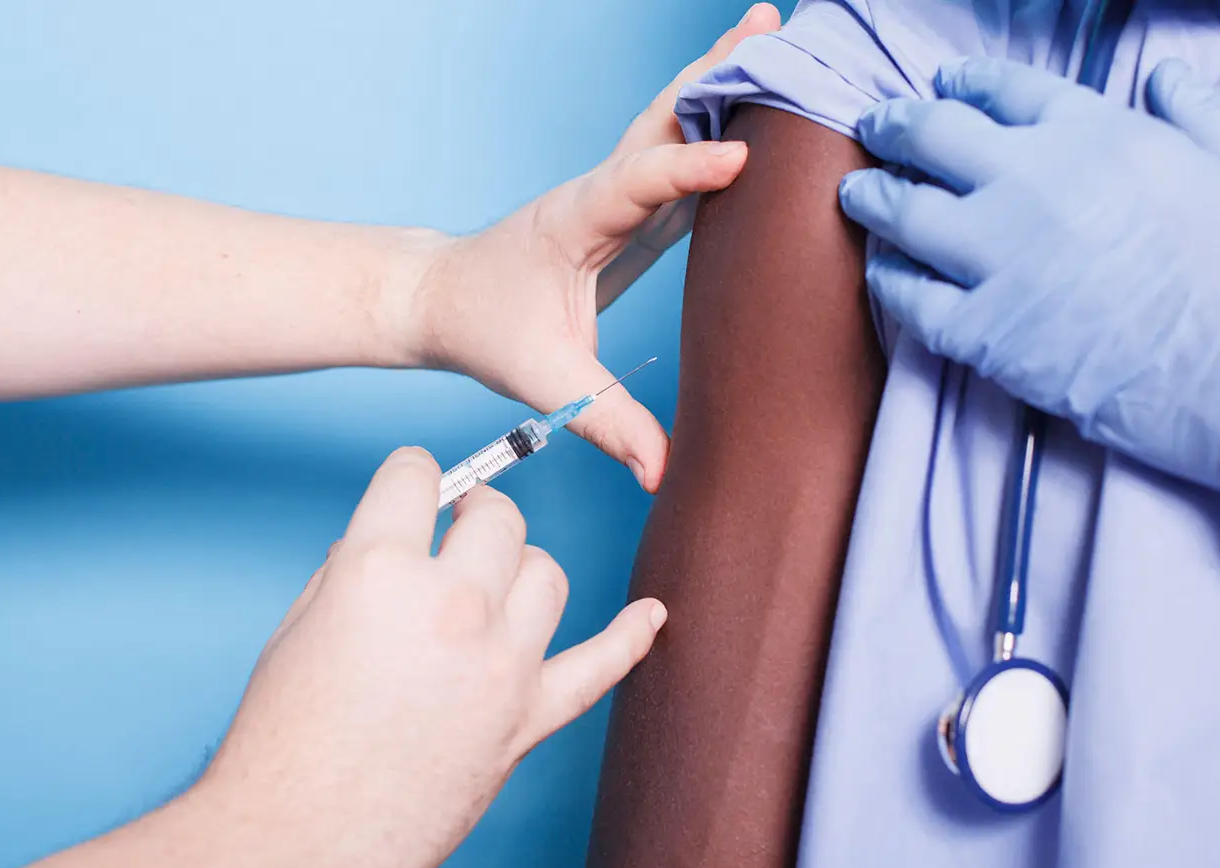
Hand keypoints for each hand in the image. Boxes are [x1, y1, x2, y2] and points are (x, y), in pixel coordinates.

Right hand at [192, 448, 666, 867]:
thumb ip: (349, 572)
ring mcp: (501, 662)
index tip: (413, 488)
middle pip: (497, 518)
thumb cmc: (281, 744)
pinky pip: (602, 665)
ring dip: (521, 568)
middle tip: (455, 529)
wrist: (301, 841)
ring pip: (547, 573)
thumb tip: (384, 542)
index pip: (415, 476)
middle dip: (472, 515)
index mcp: (378, 571)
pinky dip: (631, 636)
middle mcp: (451, 605)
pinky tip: (650, 614)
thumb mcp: (298, 629)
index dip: (411, 477)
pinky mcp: (530, 718)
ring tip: (494, 582)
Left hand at [412, 4, 781, 491]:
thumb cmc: (486, 328)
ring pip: (672, 119)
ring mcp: (617, 189)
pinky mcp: (631, 203)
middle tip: (771, 29)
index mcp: (578, 220)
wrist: (444, 297)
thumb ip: (604, 420)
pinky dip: (719, 115)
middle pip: (663, 119)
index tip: (739, 156)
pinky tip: (759, 97)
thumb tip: (662, 471)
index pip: (636, 183)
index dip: (685, 169)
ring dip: (720, 76)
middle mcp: (601, 190)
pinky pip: (680, 147)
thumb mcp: (544, 380)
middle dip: (715, 74)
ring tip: (775, 30)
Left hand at [838, 56, 1219, 541]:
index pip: (1009, 92)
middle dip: (897, 127)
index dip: (967, 85)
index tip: (945, 87)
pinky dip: (888, 280)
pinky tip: (883, 272)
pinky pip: (910, 301)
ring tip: (859, 193)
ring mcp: (1005, 263)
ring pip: (905, 214)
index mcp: (1107, 136)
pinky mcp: (990, 339)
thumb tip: (1165, 78)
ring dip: (874, 197)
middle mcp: (1040, 187)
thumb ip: (1205, 116)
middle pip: (935, 139)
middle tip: (877, 127)